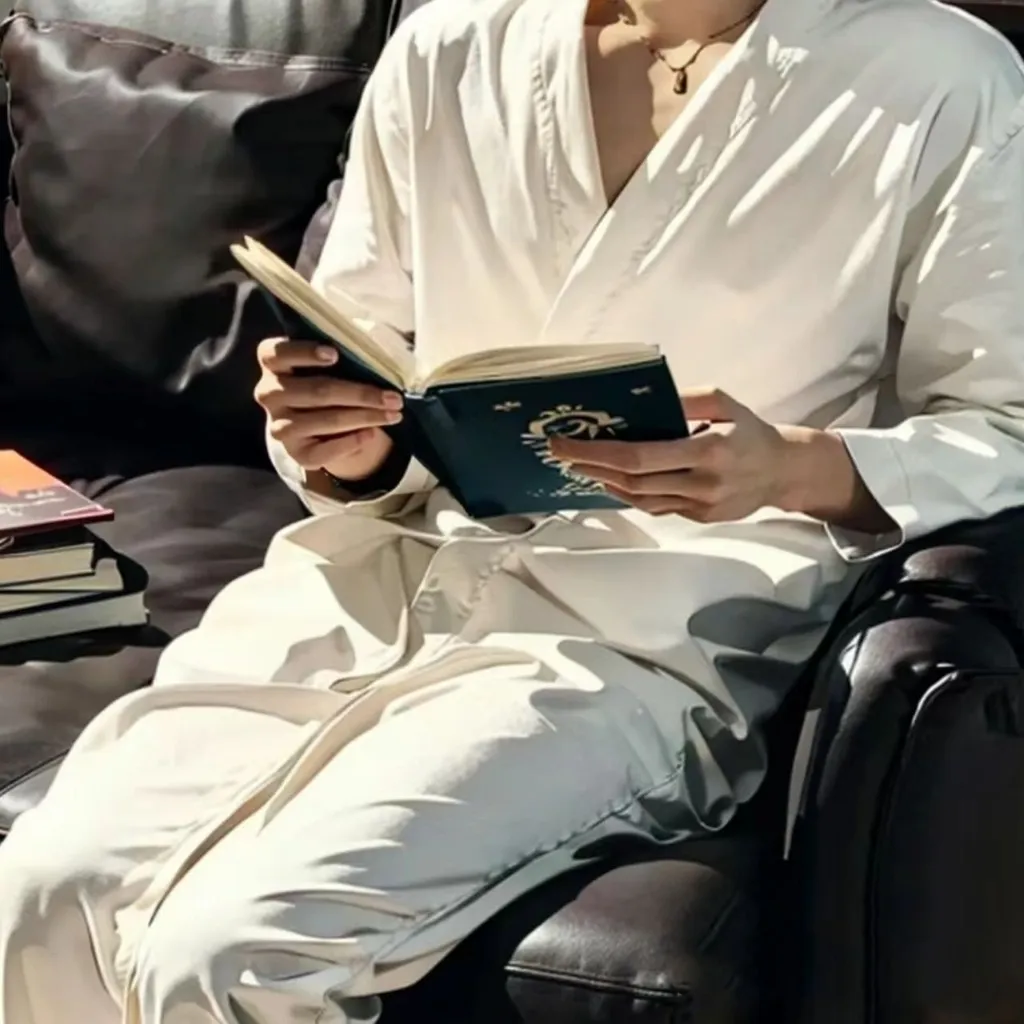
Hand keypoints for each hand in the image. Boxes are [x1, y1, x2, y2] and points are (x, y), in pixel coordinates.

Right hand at [254, 338, 402, 481]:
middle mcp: (269, 394)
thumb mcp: (331, 362)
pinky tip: (370, 434)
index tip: (335, 354)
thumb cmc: (330, 380)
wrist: (324, 424)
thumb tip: (374, 354)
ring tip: (393, 415)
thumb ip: (342, 354)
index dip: (304, 352)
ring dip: (364, 417)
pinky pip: (323, 451)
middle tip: (393, 397)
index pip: (277, 353)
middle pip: (316, 391)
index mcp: (273, 363)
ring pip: (325, 421)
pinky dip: (350, 442)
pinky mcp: (294, 452)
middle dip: (360, 394)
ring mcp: (279, 425)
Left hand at [549, 388, 790, 521]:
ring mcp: (700, 505)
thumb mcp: (724, 403)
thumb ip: (686, 401)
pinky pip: (655, 507)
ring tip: (580, 465)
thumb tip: (645, 403)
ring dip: (606, 482)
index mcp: (709, 450)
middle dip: (592, 466)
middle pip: (633, 481)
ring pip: (641, 499)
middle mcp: (702, 482)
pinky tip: (611, 480)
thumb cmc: (750, 432)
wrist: (783, 472)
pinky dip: (628, 494)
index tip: (569, 444)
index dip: (600, 453)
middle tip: (561, 454)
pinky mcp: (698, 518)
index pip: (641, 456)